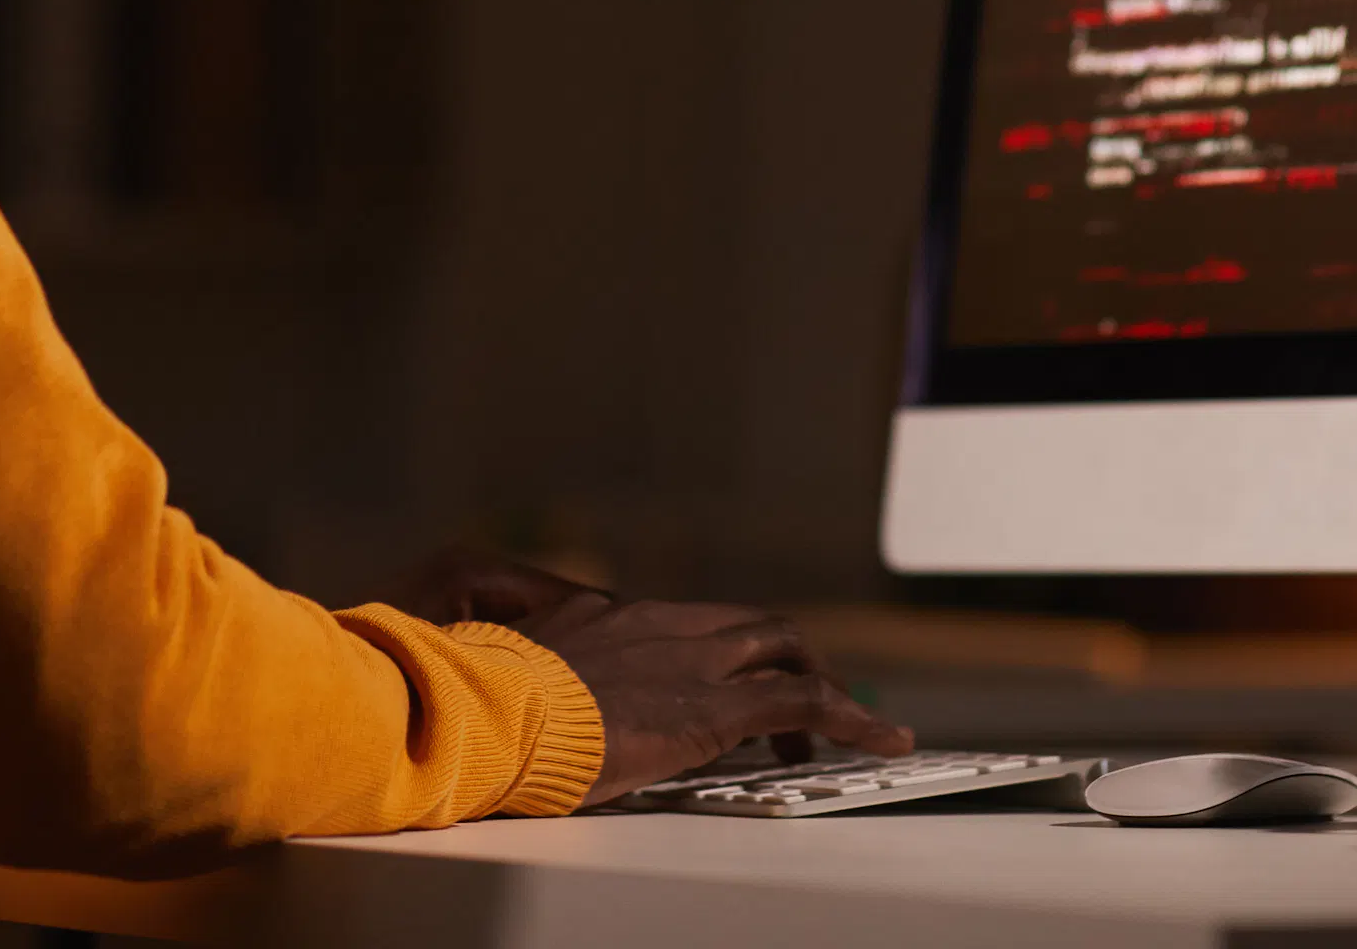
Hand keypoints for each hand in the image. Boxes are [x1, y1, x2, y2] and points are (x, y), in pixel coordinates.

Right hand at [366, 547, 911, 804]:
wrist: (484, 711)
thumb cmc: (472, 694)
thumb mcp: (488, 655)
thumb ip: (517, 648)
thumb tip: (513, 662)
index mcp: (603, 615)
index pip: (680, 627)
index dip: (709, 659)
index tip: (713, 692)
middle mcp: (656, 623)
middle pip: (744, 625)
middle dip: (778, 660)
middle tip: (789, 710)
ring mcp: (688, 659)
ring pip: (783, 650)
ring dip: (815, 687)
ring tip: (835, 733)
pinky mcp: (715, 706)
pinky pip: (806, 702)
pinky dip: (853, 718)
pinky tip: (885, 740)